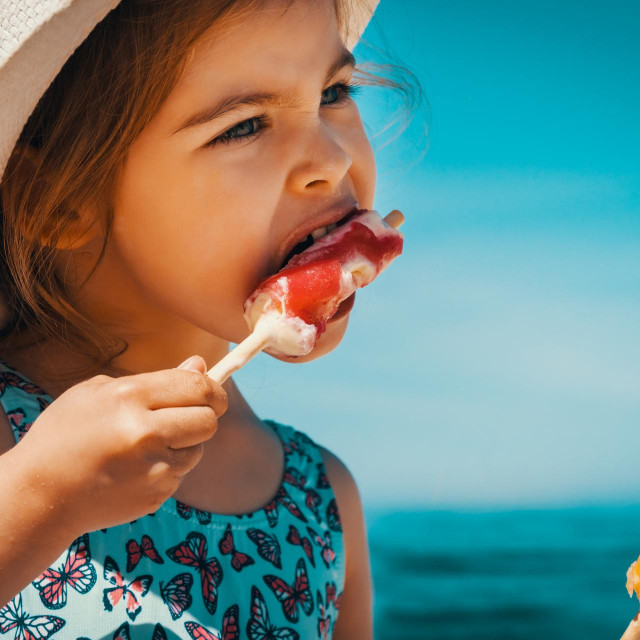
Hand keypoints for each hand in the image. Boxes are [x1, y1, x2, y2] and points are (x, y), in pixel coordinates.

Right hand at [15, 355, 226, 535]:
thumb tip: (200, 365)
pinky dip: (168, 469)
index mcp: (130, 398)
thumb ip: (157, 378)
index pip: (197, 387)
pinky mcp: (155, 495)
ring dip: (185, 444)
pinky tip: (137, 468)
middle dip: (205, 416)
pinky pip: (180, 475)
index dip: (212, 389)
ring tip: (149, 444)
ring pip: (198, 449)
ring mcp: (152, 468)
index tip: (211, 393)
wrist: (39, 494)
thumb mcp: (99, 391)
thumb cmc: (65, 434)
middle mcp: (145, 433)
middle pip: (208, 420)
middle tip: (187, 416)